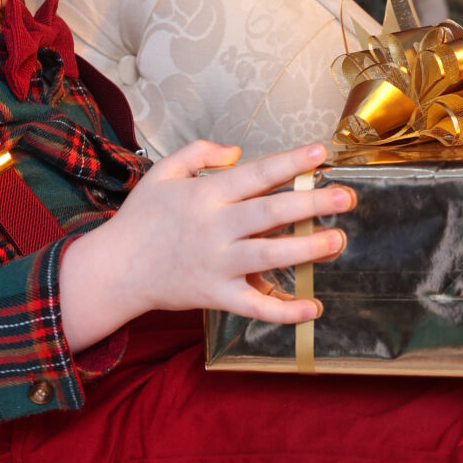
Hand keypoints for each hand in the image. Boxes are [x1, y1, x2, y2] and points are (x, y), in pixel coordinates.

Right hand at [58, 139, 354, 353]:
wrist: (115, 269)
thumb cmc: (141, 219)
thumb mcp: (162, 173)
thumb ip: (198, 153)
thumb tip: (236, 151)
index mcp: (205, 194)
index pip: (255, 174)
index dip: (289, 162)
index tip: (320, 153)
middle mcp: (215, 227)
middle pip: (270, 213)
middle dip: (311, 203)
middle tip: (347, 197)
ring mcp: (217, 264)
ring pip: (268, 256)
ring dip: (306, 249)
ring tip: (338, 240)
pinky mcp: (215, 296)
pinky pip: (254, 306)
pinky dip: (284, 311)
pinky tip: (313, 307)